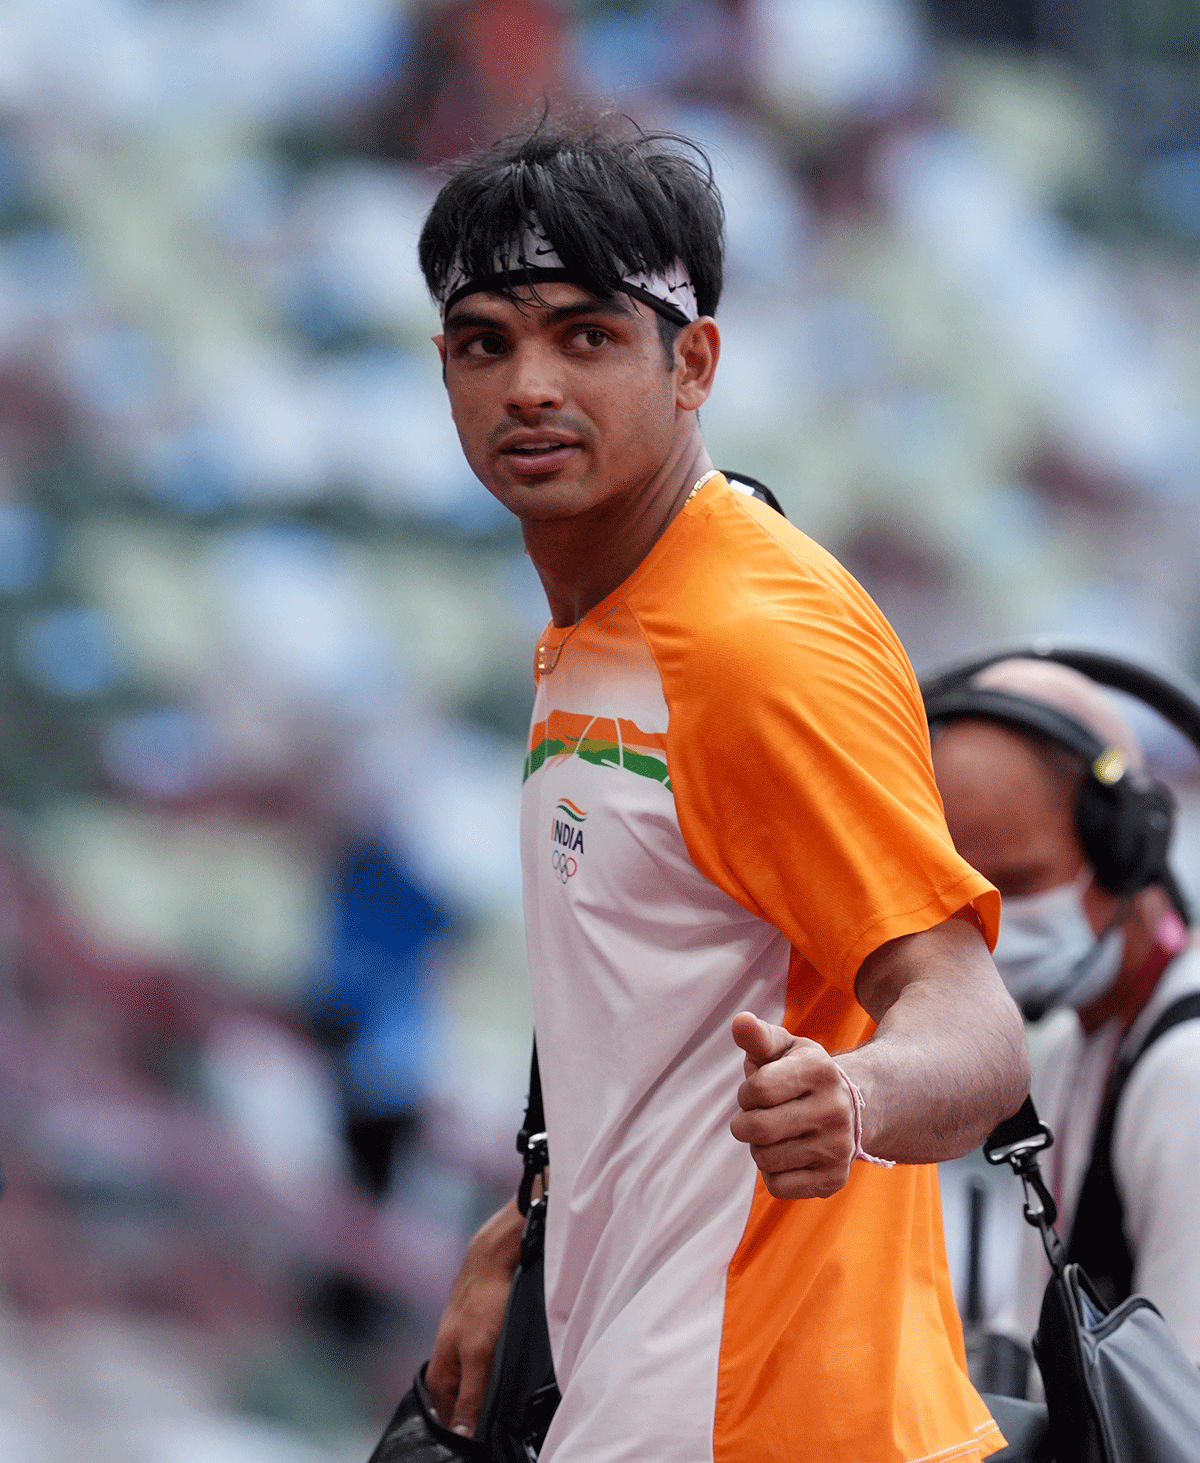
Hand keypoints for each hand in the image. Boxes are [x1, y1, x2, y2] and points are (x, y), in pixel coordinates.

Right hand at [425, 1197, 523, 1433]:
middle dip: (474, 1408)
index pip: (445, 1416)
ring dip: (486, 1387)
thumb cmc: (485, 1302)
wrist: (494, 1257)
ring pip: (472, 1379)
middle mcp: (445, 1358)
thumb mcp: (478, 1356)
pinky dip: (494, 1367)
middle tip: (496, 1413)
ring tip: (504, 1389)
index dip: (462, 1427)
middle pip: (457, 1398)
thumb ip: (469, 1396)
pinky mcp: (477, 1331)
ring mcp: (461, 1343)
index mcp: (439, 1370)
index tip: (481, 1434)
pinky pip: (483, 1361)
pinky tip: (507, 1366)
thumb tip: (460, 1435)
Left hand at [729, 1011, 855, 1199]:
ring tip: (777, 1134)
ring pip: (765, 1160)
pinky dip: (772, 1173)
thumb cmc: (800, 1073)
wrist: (849, 1107)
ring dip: (758, 1148)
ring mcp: (837, 1148)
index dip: (747, 1092)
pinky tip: (788, 1155)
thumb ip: (757, 1037)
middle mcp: (835, 1110)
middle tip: (758, 1116)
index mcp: (820, 1070)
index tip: (756, 1091)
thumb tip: (739, 1021)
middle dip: (745, 1123)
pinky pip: (777, 1186)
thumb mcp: (783, 1049)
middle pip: (758, 1129)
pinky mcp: (834, 1180)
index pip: (759, 1089)